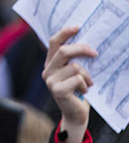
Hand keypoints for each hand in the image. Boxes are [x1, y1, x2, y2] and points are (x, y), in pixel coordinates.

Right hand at [42, 25, 95, 142]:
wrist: (76, 115)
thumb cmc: (77, 92)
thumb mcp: (73, 74)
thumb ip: (73, 61)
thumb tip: (87, 45)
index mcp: (50, 63)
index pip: (53, 42)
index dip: (64, 33)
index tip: (77, 27)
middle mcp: (47, 70)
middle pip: (64, 51)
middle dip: (81, 49)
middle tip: (95, 53)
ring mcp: (50, 80)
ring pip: (74, 66)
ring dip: (86, 75)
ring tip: (87, 84)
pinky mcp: (57, 89)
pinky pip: (77, 79)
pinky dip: (85, 84)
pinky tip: (83, 92)